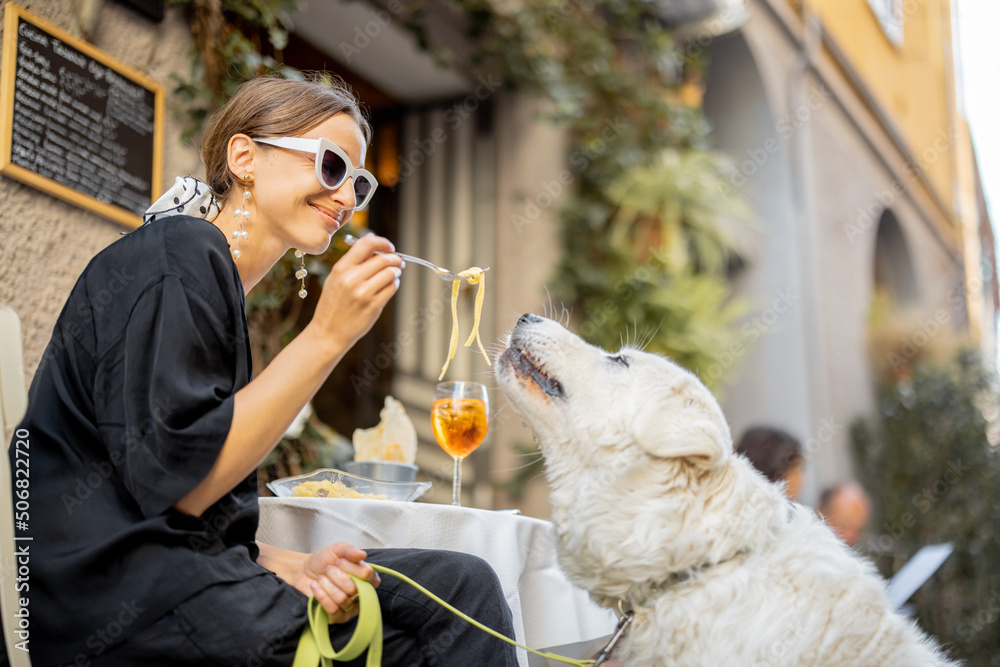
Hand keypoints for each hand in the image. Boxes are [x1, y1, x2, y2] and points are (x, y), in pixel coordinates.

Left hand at [289, 542, 380, 623]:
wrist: (305, 571)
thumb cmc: (324, 560)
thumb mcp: (337, 549)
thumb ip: (350, 550)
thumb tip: (362, 554)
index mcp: (367, 576)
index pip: (367, 574)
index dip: (350, 567)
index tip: (338, 560)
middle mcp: (363, 593)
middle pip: (353, 588)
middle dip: (335, 576)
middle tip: (328, 569)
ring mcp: (352, 607)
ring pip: (342, 599)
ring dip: (326, 585)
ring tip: (321, 578)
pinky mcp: (339, 617)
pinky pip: (333, 609)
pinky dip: (321, 595)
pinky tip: (316, 587)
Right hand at [309, 234, 401, 349]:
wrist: (328, 332)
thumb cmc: (333, 304)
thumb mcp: (336, 278)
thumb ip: (354, 258)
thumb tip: (371, 237)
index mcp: (341, 268)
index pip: (367, 244)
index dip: (383, 242)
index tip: (389, 247)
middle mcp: (352, 279)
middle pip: (383, 259)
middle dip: (395, 259)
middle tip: (398, 262)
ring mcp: (363, 293)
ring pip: (390, 273)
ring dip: (396, 272)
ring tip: (393, 275)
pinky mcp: (373, 306)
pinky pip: (392, 288)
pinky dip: (394, 284)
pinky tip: (389, 286)